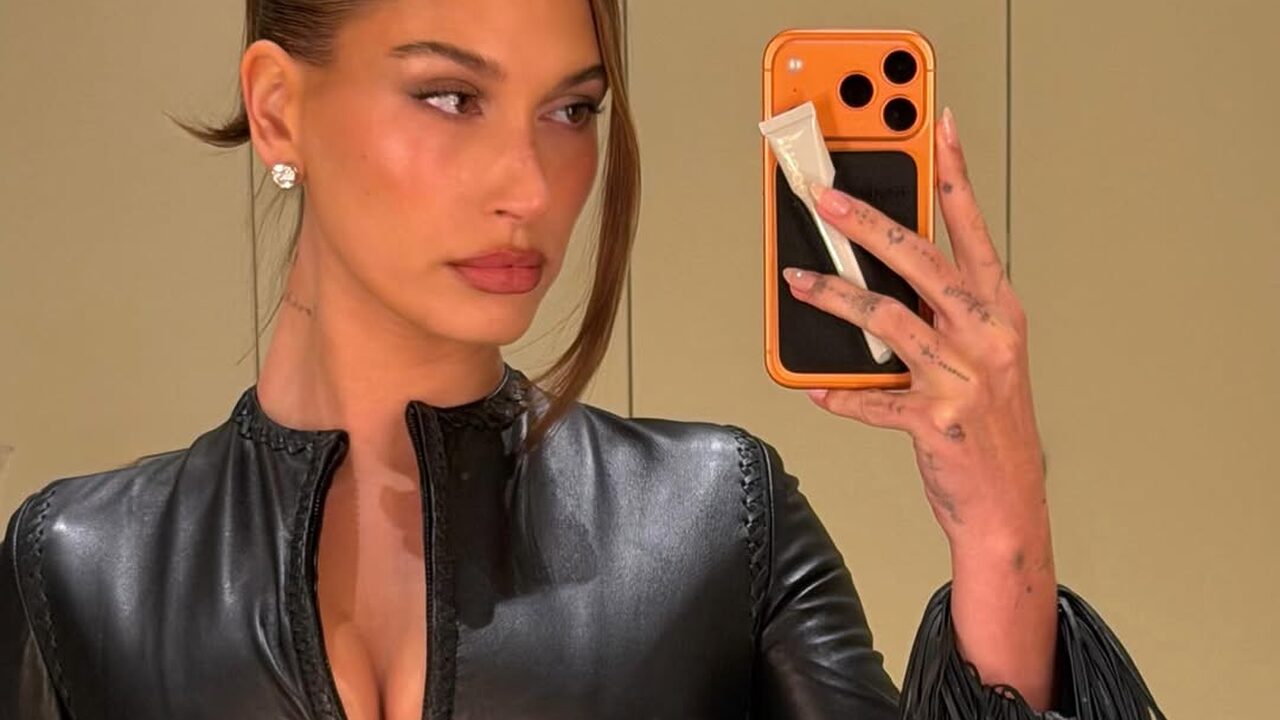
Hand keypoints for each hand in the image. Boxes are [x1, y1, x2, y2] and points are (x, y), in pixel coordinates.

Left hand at [782, 108, 1046, 543]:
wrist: (1008, 505)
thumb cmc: (990, 424)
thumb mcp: (983, 356)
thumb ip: (942, 313)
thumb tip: (877, 278)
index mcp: (999, 311)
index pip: (972, 228)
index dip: (954, 174)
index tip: (938, 128)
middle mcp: (986, 336)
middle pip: (920, 261)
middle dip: (867, 224)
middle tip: (826, 197)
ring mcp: (964, 378)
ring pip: (887, 320)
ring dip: (834, 298)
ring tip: (796, 281)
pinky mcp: (937, 421)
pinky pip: (873, 399)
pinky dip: (840, 395)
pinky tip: (815, 389)